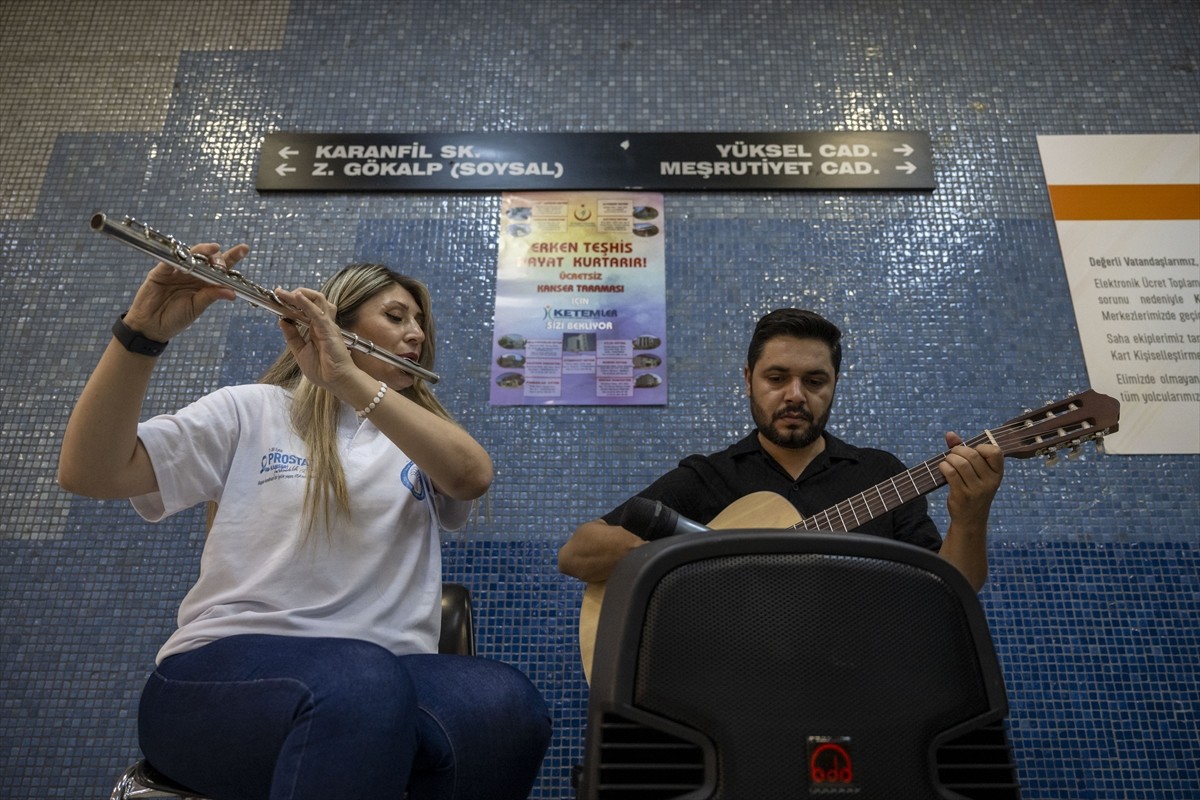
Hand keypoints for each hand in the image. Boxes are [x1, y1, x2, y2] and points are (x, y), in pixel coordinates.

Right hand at [122, 243, 248, 339]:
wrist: (152, 327)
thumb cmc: (176, 317)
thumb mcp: (197, 307)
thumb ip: (211, 296)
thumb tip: (232, 292)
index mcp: (204, 282)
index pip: (221, 267)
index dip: (232, 257)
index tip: (244, 248)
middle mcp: (192, 273)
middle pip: (207, 258)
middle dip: (218, 258)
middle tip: (222, 266)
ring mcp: (176, 270)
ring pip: (190, 254)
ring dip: (202, 251)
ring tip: (213, 250)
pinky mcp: (160, 272)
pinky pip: (169, 262)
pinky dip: (178, 259)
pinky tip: (187, 259)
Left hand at [274, 286, 360, 392]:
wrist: (336, 381)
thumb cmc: (323, 370)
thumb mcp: (300, 351)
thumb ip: (292, 336)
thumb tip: (282, 321)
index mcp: (316, 328)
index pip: (305, 308)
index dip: (293, 301)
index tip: (278, 297)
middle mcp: (323, 324)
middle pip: (312, 300)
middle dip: (294, 294)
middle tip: (279, 292)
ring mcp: (327, 325)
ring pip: (318, 300)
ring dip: (302, 294)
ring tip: (287, 293)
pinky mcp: (329, 330)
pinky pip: (317, 313)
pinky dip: (307, 304)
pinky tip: (297, 297)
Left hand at [939, 431, 1003, 525]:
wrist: (970, 518)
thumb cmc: (972, 489)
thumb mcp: (976, 472)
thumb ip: (964, 450)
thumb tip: (950, 434)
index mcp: (998, 473)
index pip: (995, 451)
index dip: (980, 447)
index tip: (973, 452)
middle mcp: (990, 482)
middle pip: (972, 455)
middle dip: (958, 450)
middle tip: (952, 455)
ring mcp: (977, 490)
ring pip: (960, 463)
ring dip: (949, 458)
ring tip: (947, 462)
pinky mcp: (962, 495)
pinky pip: (951, 473)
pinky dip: (943, 466)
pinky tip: (942, 468)